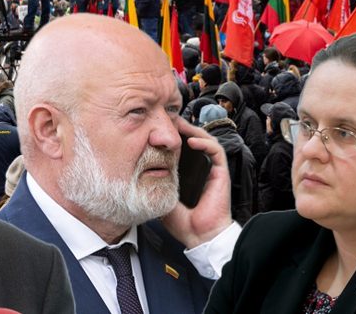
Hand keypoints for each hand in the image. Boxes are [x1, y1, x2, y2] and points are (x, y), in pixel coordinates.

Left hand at [162, 116, 232, 248]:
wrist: (198, 235)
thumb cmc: (182, 221)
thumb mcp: (161, 197)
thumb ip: (154, 183)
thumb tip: (135, 172)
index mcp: (188, 173)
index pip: (181, 148)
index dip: (172, 136)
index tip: (158, 128)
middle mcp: (200, 168)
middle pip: (193, 140)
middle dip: (181, 128)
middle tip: (168, 119)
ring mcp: (211, 169)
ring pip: (205, 140)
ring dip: (193, 130)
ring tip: (179, 124)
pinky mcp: (220, 172)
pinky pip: (216, 151)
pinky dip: (205, 142)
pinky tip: (192, 140)